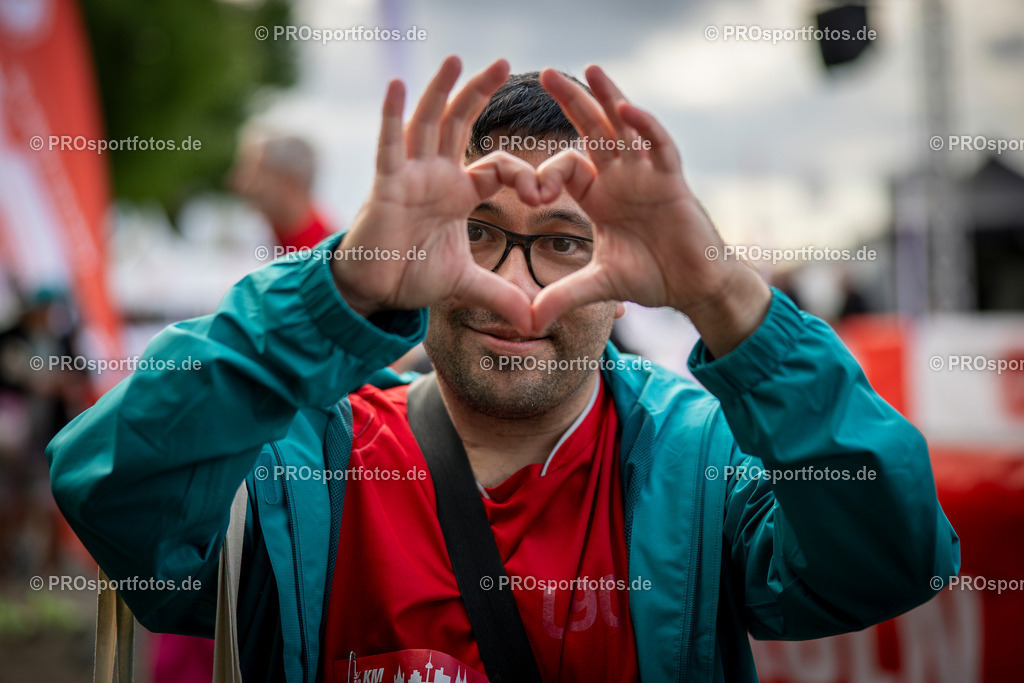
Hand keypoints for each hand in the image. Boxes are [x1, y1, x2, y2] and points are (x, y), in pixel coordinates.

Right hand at [331, 56, 553, 333]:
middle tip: (504, 62)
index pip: (496, 167)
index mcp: (458, 193)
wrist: (375, 292)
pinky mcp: (385, 185)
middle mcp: (435, 176)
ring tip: (458, 59)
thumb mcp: (466, 284)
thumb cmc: (411, 275)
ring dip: (442, 91)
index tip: (543, 193)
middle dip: (480, 93)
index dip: (522, 174)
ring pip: (428, 124)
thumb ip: (500, 296)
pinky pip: (389, 145)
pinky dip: (391, 115)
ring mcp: (409, 176)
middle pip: (461, 125)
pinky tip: (397, 84)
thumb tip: (535, 322)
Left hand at [532, 66, 771, 354]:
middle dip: (571, 102)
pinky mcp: (671, 180)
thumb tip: (529, 320)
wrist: (693, 287)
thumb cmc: (652, 278)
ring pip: (625, 127)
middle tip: (546, 73)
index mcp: (598, 196)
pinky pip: (658, 146)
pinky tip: (625, 108)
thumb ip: (563, 296)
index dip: (545, 175)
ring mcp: (646, 175)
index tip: (531, 194)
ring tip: (589, 70)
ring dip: (608, 98)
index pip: (566, 167)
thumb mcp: (599, 285)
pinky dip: (643, 127)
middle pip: (592, 130)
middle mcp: (620, 178)